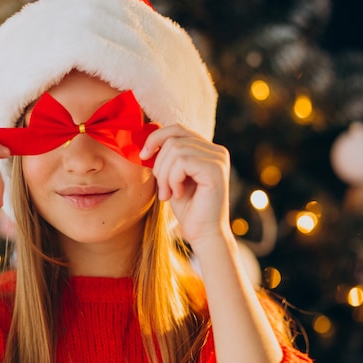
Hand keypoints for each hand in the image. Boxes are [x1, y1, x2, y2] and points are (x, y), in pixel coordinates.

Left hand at [140, 124, 230, 246]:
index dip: (156, 138)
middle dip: (159, 164)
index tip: (143, 156)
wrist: (203, 234)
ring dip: (165, 175)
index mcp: (207, 149)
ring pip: (175, 150)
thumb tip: (150, 136)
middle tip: (162, 188)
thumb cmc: (188, 208)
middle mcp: (216, 150)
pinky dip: (173, 179)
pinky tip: (178, 194)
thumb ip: (167, 156)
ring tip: (169, 193)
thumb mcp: (172, 177)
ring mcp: (218, 159)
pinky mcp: (215, 169)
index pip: (177, 129)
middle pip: (173, 138)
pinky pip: (182, 162)